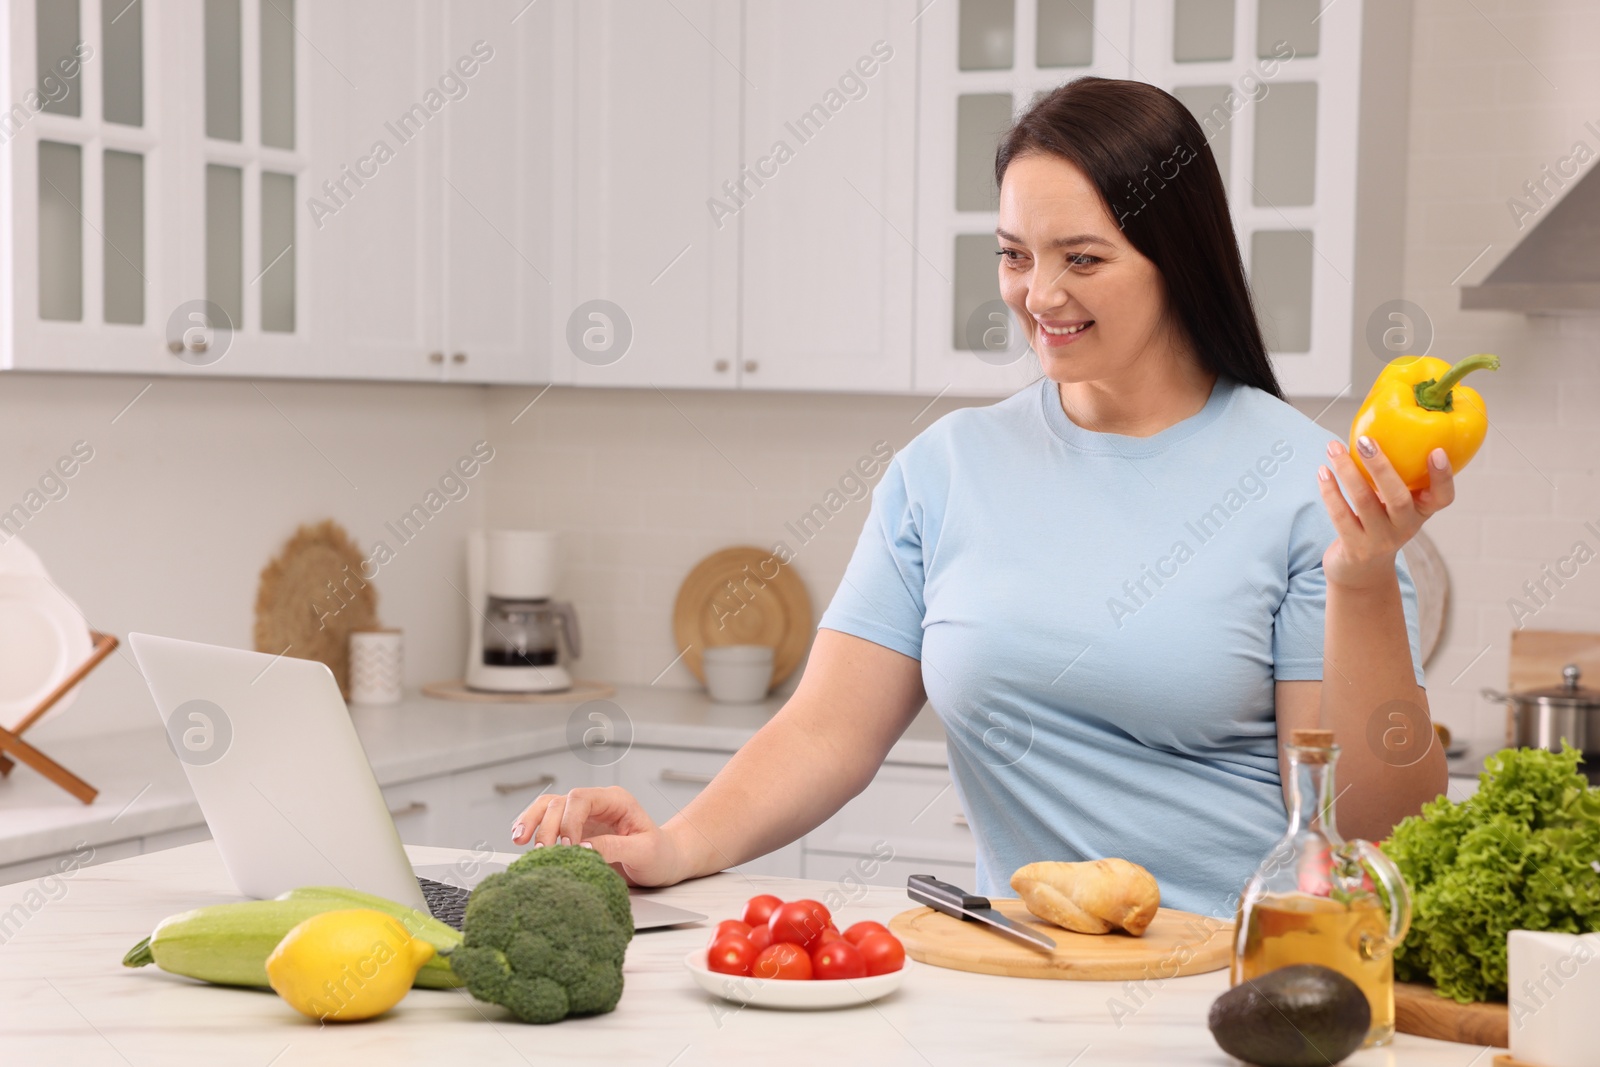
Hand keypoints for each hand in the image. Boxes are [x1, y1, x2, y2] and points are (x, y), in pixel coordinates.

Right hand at [509, 786, 685, 886]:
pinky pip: (548, 823)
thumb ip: (614, 848)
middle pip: (560, 802)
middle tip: (543, 853)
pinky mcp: (576, 832)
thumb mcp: (644, 852)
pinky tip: (521, 840)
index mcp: (615, 801)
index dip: (568, 821)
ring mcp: (584, 817)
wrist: (665, 862)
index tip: (569, 847)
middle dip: (546, 826)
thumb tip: (582, 849)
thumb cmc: (660, 855)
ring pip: (548, 807)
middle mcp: (596, 804)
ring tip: (519, 840)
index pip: (581, 799)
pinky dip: (533, 829)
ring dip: (532, 822)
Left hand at [1317, 436, 1454, 588]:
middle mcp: (1405, 527)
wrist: (1361, 572)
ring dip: (1346, 471)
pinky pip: (1340, 515)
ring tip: (1332, 447)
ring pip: (1364, 503)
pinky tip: (1322, 471)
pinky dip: (1330, 491)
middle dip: (1381, 466)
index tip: (1437, 451)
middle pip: (1399, 497)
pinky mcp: (1355, 548)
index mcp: (1421, 512)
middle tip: (1365, 440)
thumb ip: (1394, 474)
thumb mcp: (1394, 503)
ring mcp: (1380, 540)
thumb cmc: (1379, 523)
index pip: (1443, 497)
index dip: (1443, 476)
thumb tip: (1374, 423)